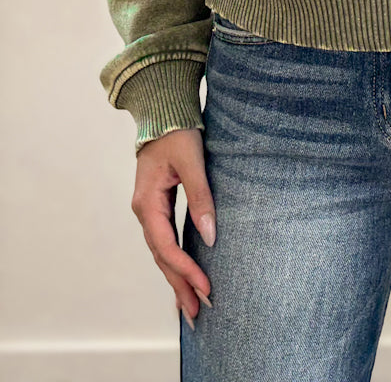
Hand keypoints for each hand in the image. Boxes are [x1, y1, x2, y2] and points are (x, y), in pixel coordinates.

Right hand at [131, 128, 215, 330]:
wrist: (163, 112)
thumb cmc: (177, 133)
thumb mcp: (192, 162)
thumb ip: (201, 197)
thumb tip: (210, 235)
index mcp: (148, 203)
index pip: (166, 247)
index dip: (186, 269)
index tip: (206, 287)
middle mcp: (145, 212)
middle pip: (162, 257)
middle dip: (180, 285)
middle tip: (198, 313)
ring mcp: (149, 211)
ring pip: (162, 252)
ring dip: (177, 278)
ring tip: (191, 305)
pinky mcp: (158, 208)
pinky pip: (165, 241)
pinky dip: (175, 262)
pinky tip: (183, 276)